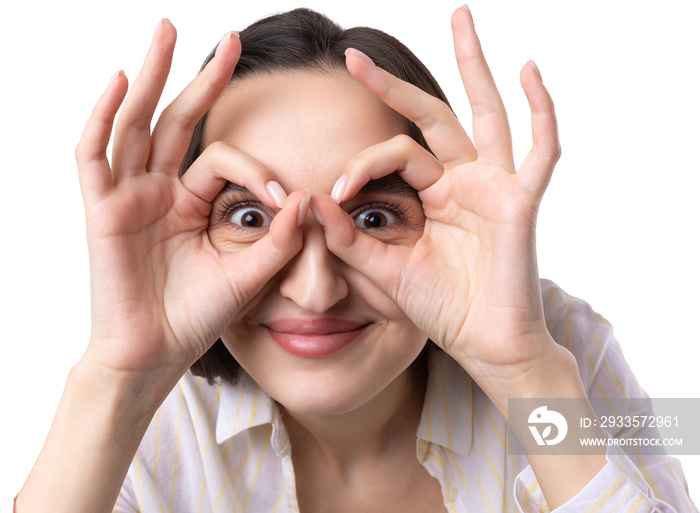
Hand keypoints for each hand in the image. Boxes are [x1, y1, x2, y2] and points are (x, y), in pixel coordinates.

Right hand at [75, 21, 305, 392]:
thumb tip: (308, 199)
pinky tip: (122, 80)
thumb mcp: (248, 273)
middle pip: (177, 119)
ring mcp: (127, 196)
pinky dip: (102, 116)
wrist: (157, 354)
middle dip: (201, 78)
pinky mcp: (100, 209)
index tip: (284, 195)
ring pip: (136, 122)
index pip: (223, 160)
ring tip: (169, 32)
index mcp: (190, 203)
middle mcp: (157, 190)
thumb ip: (278, 239)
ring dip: (153, 76)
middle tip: (229, 39)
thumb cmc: (197, 316)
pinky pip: (94, 155)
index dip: (257, 170)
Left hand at [311, 7, 562, 402]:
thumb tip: (309, 201)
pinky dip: (541, 112)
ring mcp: (494, 187)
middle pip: (432, 116)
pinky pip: (540, 151)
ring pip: (484, 114)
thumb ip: (349, 239)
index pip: (395, 154)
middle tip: (354, 54)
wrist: (483, 345)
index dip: (363, 163)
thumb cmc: (441, 308)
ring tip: (459, 17)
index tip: (338, 188)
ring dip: (473, 66)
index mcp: (433, 194)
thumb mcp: (385, 269)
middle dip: (396, 84)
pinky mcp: (521, 203)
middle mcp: (463, 181)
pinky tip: (528, 70)